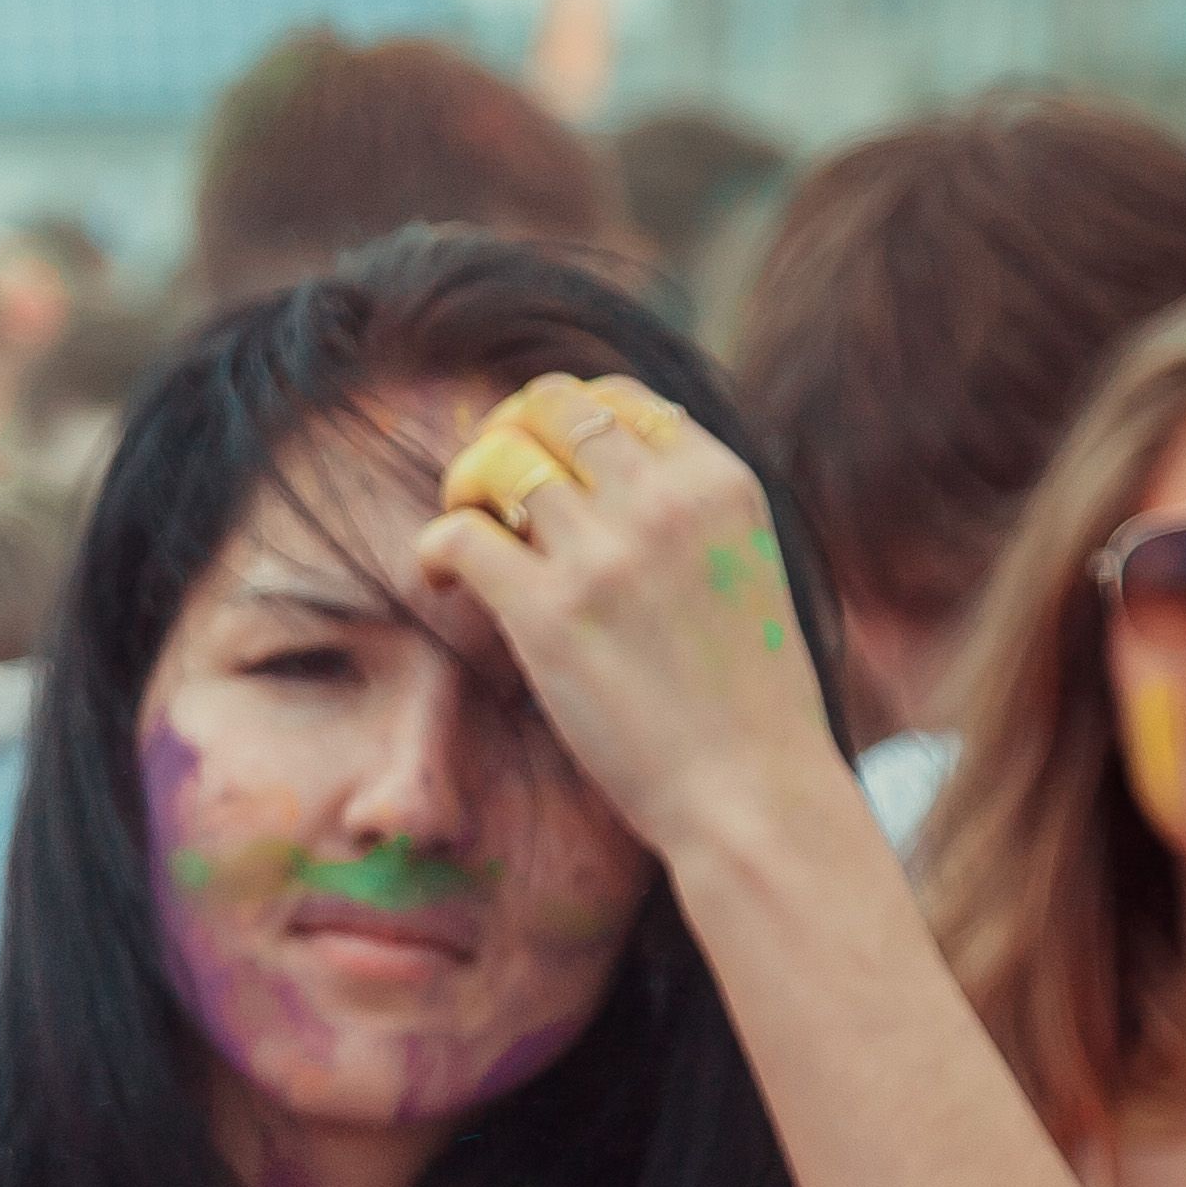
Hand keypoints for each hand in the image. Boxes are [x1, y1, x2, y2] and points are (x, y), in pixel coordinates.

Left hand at [409, 372, 855, 868]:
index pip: (616, 398)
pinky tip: (444, 582)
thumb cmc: (746, 696)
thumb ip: (687, 510)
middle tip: (487, 491)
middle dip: (504, 434)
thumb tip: (606, 465)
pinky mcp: (548, 612)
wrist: (752, 788)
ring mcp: (605, 552)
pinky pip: (456, 534)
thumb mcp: (744, 566)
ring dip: (463, 487)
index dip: (559, 420)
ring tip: (468, 537)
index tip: (540, 464)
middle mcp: (663, 500)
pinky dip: (433, 549)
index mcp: (720, 481)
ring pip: (497, 458)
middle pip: (548, 406)